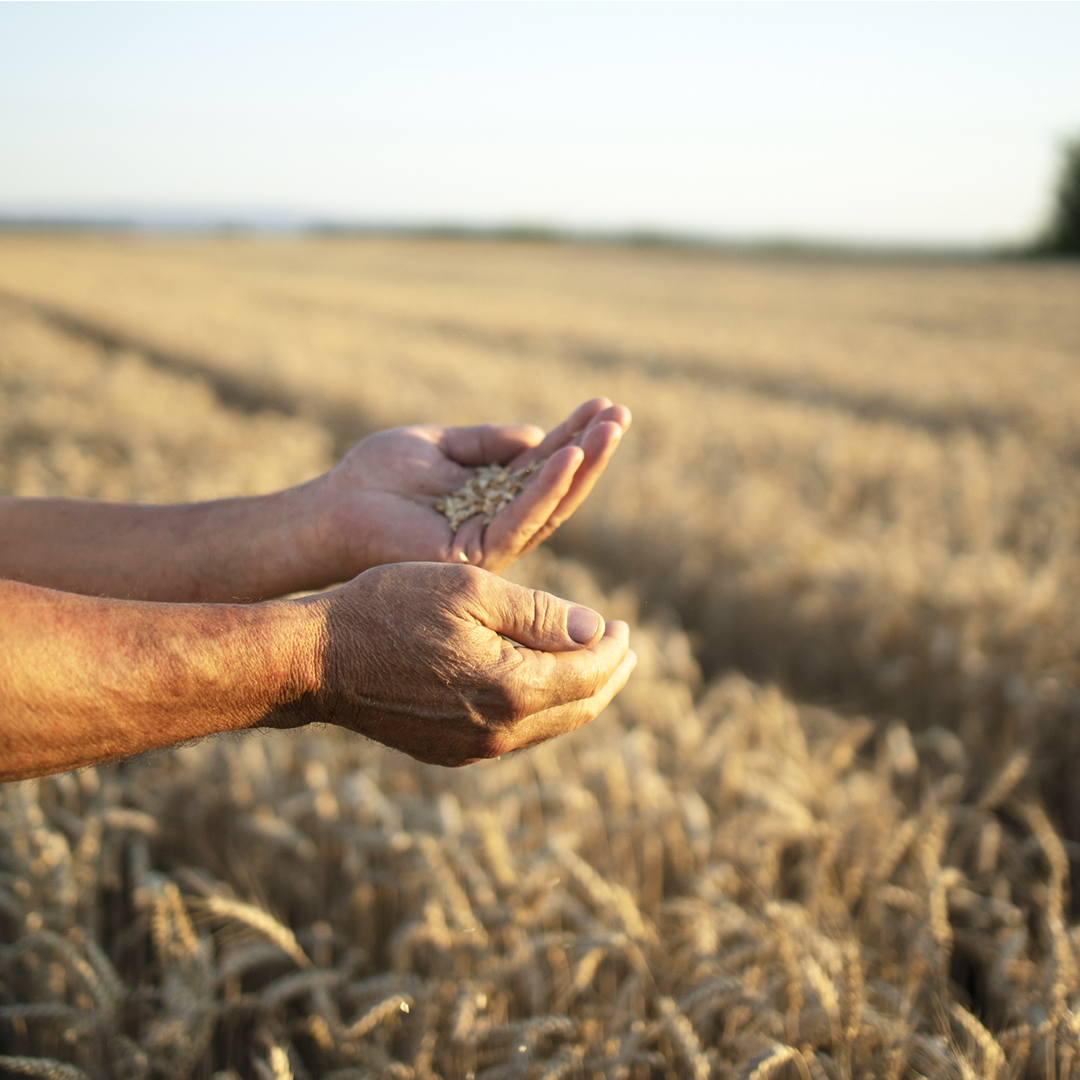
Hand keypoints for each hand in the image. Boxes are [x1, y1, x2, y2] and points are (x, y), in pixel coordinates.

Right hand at [297, 562, 635, 765]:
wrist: (317, 660)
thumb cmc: (390, 609)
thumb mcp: (471, 591)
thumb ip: (540, 614)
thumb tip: (597, 631)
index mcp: (512, 689)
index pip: (590, 674)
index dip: (614, 648)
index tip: (624, 624)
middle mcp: (500, 732)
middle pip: (579, 708)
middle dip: (608, 676)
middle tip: (624, 649)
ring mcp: (473, 749)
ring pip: (550, 726)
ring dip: (579, 694)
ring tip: (592, 665)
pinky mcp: (450, 752)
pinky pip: (516, 734)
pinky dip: (542, 708)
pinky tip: (540, 684)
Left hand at [306, 398, 629, 577]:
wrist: (330, 509)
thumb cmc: (375, 477)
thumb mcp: (438, 444)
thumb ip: (485, 441)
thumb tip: (537, 434)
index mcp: (491, 496)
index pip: (543, 465)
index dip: (574, 435)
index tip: (603, 405)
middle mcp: (498, 522)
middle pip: (558, 488)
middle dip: (591, 451)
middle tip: (621, 415)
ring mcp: (490, 542)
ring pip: (549, 505)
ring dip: (582, 466)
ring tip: (609, 430)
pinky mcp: (475, 554)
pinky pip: (520, 519)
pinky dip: (545, 488)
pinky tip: (568, 457)